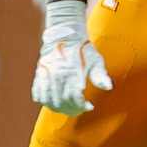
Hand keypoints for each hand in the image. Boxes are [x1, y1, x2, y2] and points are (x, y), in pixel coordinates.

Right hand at [32, 0, 110, 114]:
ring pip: (49, 101)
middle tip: (79, 109)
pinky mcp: (39, 75)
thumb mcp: (96, 61)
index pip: (74, 98)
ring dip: (59, 108)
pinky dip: (45, 102)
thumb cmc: (83, 50)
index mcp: (72, 73)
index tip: (89, 106)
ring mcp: (46, 76)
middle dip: (72, 110)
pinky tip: (54, 102)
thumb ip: (100, 75)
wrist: (64, 36)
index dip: (82, 106)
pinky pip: (38, 94)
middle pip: (62, 102)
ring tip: (68, 108)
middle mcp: (57, 75)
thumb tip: (108, 87)